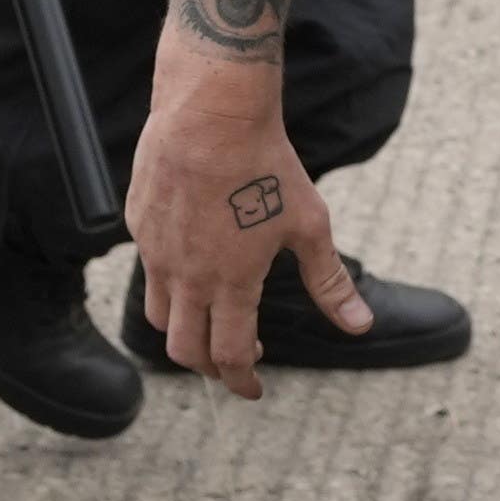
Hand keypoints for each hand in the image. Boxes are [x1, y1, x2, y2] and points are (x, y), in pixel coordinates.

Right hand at [121, 70, 366, 399]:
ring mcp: (156, 251)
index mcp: (231, 283)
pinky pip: (148, 267)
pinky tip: (193, 261)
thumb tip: (360, 326)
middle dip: (210, 367)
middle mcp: (186, 275)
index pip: (229, 357)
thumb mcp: (309, 226)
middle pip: (185, 350)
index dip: (242, 382)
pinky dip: (168, 281)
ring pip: (158, 315)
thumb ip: (329, 282)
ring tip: (211, 318)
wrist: (212, 112)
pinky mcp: (139, 224)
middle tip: (235, 359)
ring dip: (184, 330)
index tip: (254, 389)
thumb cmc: (266, 166)